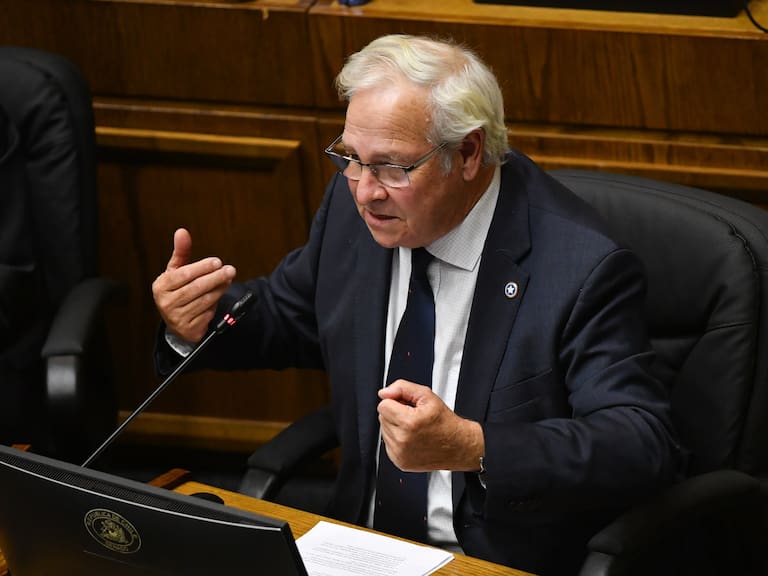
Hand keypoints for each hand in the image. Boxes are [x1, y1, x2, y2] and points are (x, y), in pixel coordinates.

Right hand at [152, 228, 236, 342]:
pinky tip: (219, 296)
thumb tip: (182, 231)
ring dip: (219, 289)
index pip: (184, 274)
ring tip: (228, 280)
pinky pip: (207, 314)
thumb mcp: (176, 271)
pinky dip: (215, 305)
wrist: (176, 321)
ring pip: (204, 301)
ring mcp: (176, 317)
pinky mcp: (189, 328)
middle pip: (196, 288)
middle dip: (215, 277)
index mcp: (161, 286)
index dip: (202, 267)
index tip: (217, 261)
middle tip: (230, 270)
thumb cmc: (178, 290)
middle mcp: (166, 303)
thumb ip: (181, 252)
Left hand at [377, 380, 483, 471]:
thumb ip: (402, 388)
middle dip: (395, 413)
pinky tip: (412, 438)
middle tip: (413, 416)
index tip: (407, 406)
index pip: (383, 405)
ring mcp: (400, 454)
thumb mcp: (427, 396)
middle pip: (382, 417)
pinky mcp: (400, 462)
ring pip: (384, 430)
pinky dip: (397, 439)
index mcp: (408, 423)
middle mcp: (402, 440)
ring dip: (396, 426)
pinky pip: (388, 444)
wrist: (458, 446)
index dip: (396, 402)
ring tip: (414, 428)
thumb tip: (384, 392)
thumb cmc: (446, 423)